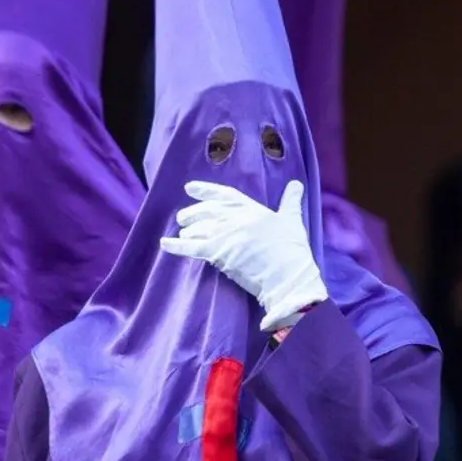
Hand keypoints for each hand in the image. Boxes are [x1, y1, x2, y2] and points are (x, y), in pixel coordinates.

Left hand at [161, 180, 327, 330]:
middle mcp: (236, 219)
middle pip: (207, 211)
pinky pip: (192, 248)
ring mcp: (226, 236)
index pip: (224, 195)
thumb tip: (296, 184)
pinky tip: (164, 244)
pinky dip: (176, 246)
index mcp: (252, 209)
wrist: (288, 277)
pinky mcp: (219, 254)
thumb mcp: (293, 220)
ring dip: (188, 230)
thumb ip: (291, 201)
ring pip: (199, 228)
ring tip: (182, 232)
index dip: (206, 190)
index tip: (190, 188)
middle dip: (193, 213)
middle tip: (182, 216)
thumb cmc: (293, 250)